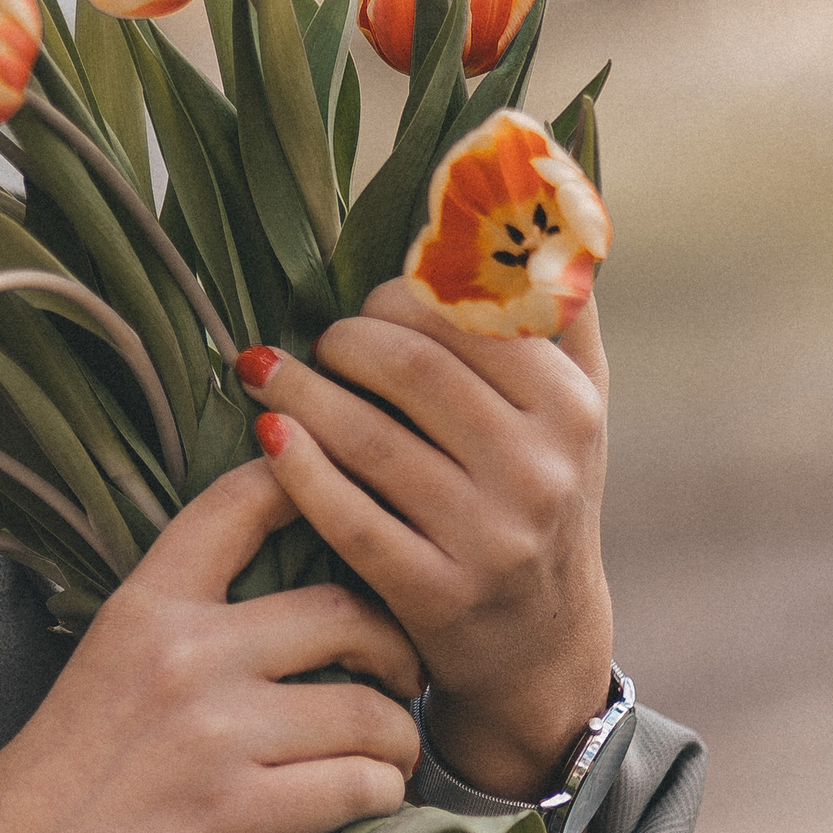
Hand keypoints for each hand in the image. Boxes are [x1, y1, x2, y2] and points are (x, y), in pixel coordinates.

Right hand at [0, 462, 421, 832]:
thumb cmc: (59, 774)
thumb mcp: (109, 660)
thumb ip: (186, 623)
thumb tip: (293, 606)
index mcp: (147, 603)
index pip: (243, 503)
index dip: (314, 485)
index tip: (352, 511)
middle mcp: (186, 651)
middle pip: (344, 607)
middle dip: (396, 645)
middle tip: (399, 675)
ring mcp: (215, 731)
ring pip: (369, 709)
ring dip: (396, 738)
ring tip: (384, 754)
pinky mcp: (238, 812)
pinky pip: (360, 785)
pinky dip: (378, 795)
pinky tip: (361, 801)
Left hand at [241, 280, 614, 804]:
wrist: (540, 640)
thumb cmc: (539, 489)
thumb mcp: (572, 405)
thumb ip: (556, 309)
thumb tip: (540, 191)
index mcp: (569, 406)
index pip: (464, 317)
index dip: (395, 299)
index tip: (364, 305)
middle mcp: (539, 470)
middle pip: (410, 370)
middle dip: (342, 341)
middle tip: (314, 342)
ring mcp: (489, 537)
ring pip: (368, 439)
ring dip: (297, 392)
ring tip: (259, 369)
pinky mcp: (435, 594)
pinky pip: (347, 518)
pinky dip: (296, 468)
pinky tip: (266, 435)